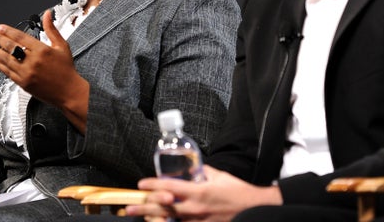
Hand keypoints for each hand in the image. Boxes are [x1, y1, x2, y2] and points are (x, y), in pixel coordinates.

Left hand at [0, 9, 89, 131]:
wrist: (69, 91)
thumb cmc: (66, 69)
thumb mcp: (62, 46)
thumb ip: (51, 29)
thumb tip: (47, 14)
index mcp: (42, 50)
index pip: (20, 37)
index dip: (8, 31)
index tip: (0, 28)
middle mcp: (33, 61)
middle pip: (11, 47)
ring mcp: (27, 73)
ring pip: (6, 59)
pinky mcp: (23, 83)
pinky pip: (8, 72)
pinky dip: (0, 65)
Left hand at [124, 166, 282, 221]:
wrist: (253, 209)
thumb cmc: (237, 191)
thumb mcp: (218, 176)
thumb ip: (202, 171)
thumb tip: (191, 167)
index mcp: (199, 192)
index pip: (169, 188)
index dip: (152, 186)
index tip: (141, 184)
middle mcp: (195, 209)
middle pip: (163, 208)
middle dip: (145, 208)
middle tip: (130, 207)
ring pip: (170, 221)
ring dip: (154, 218)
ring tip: (141, 217)